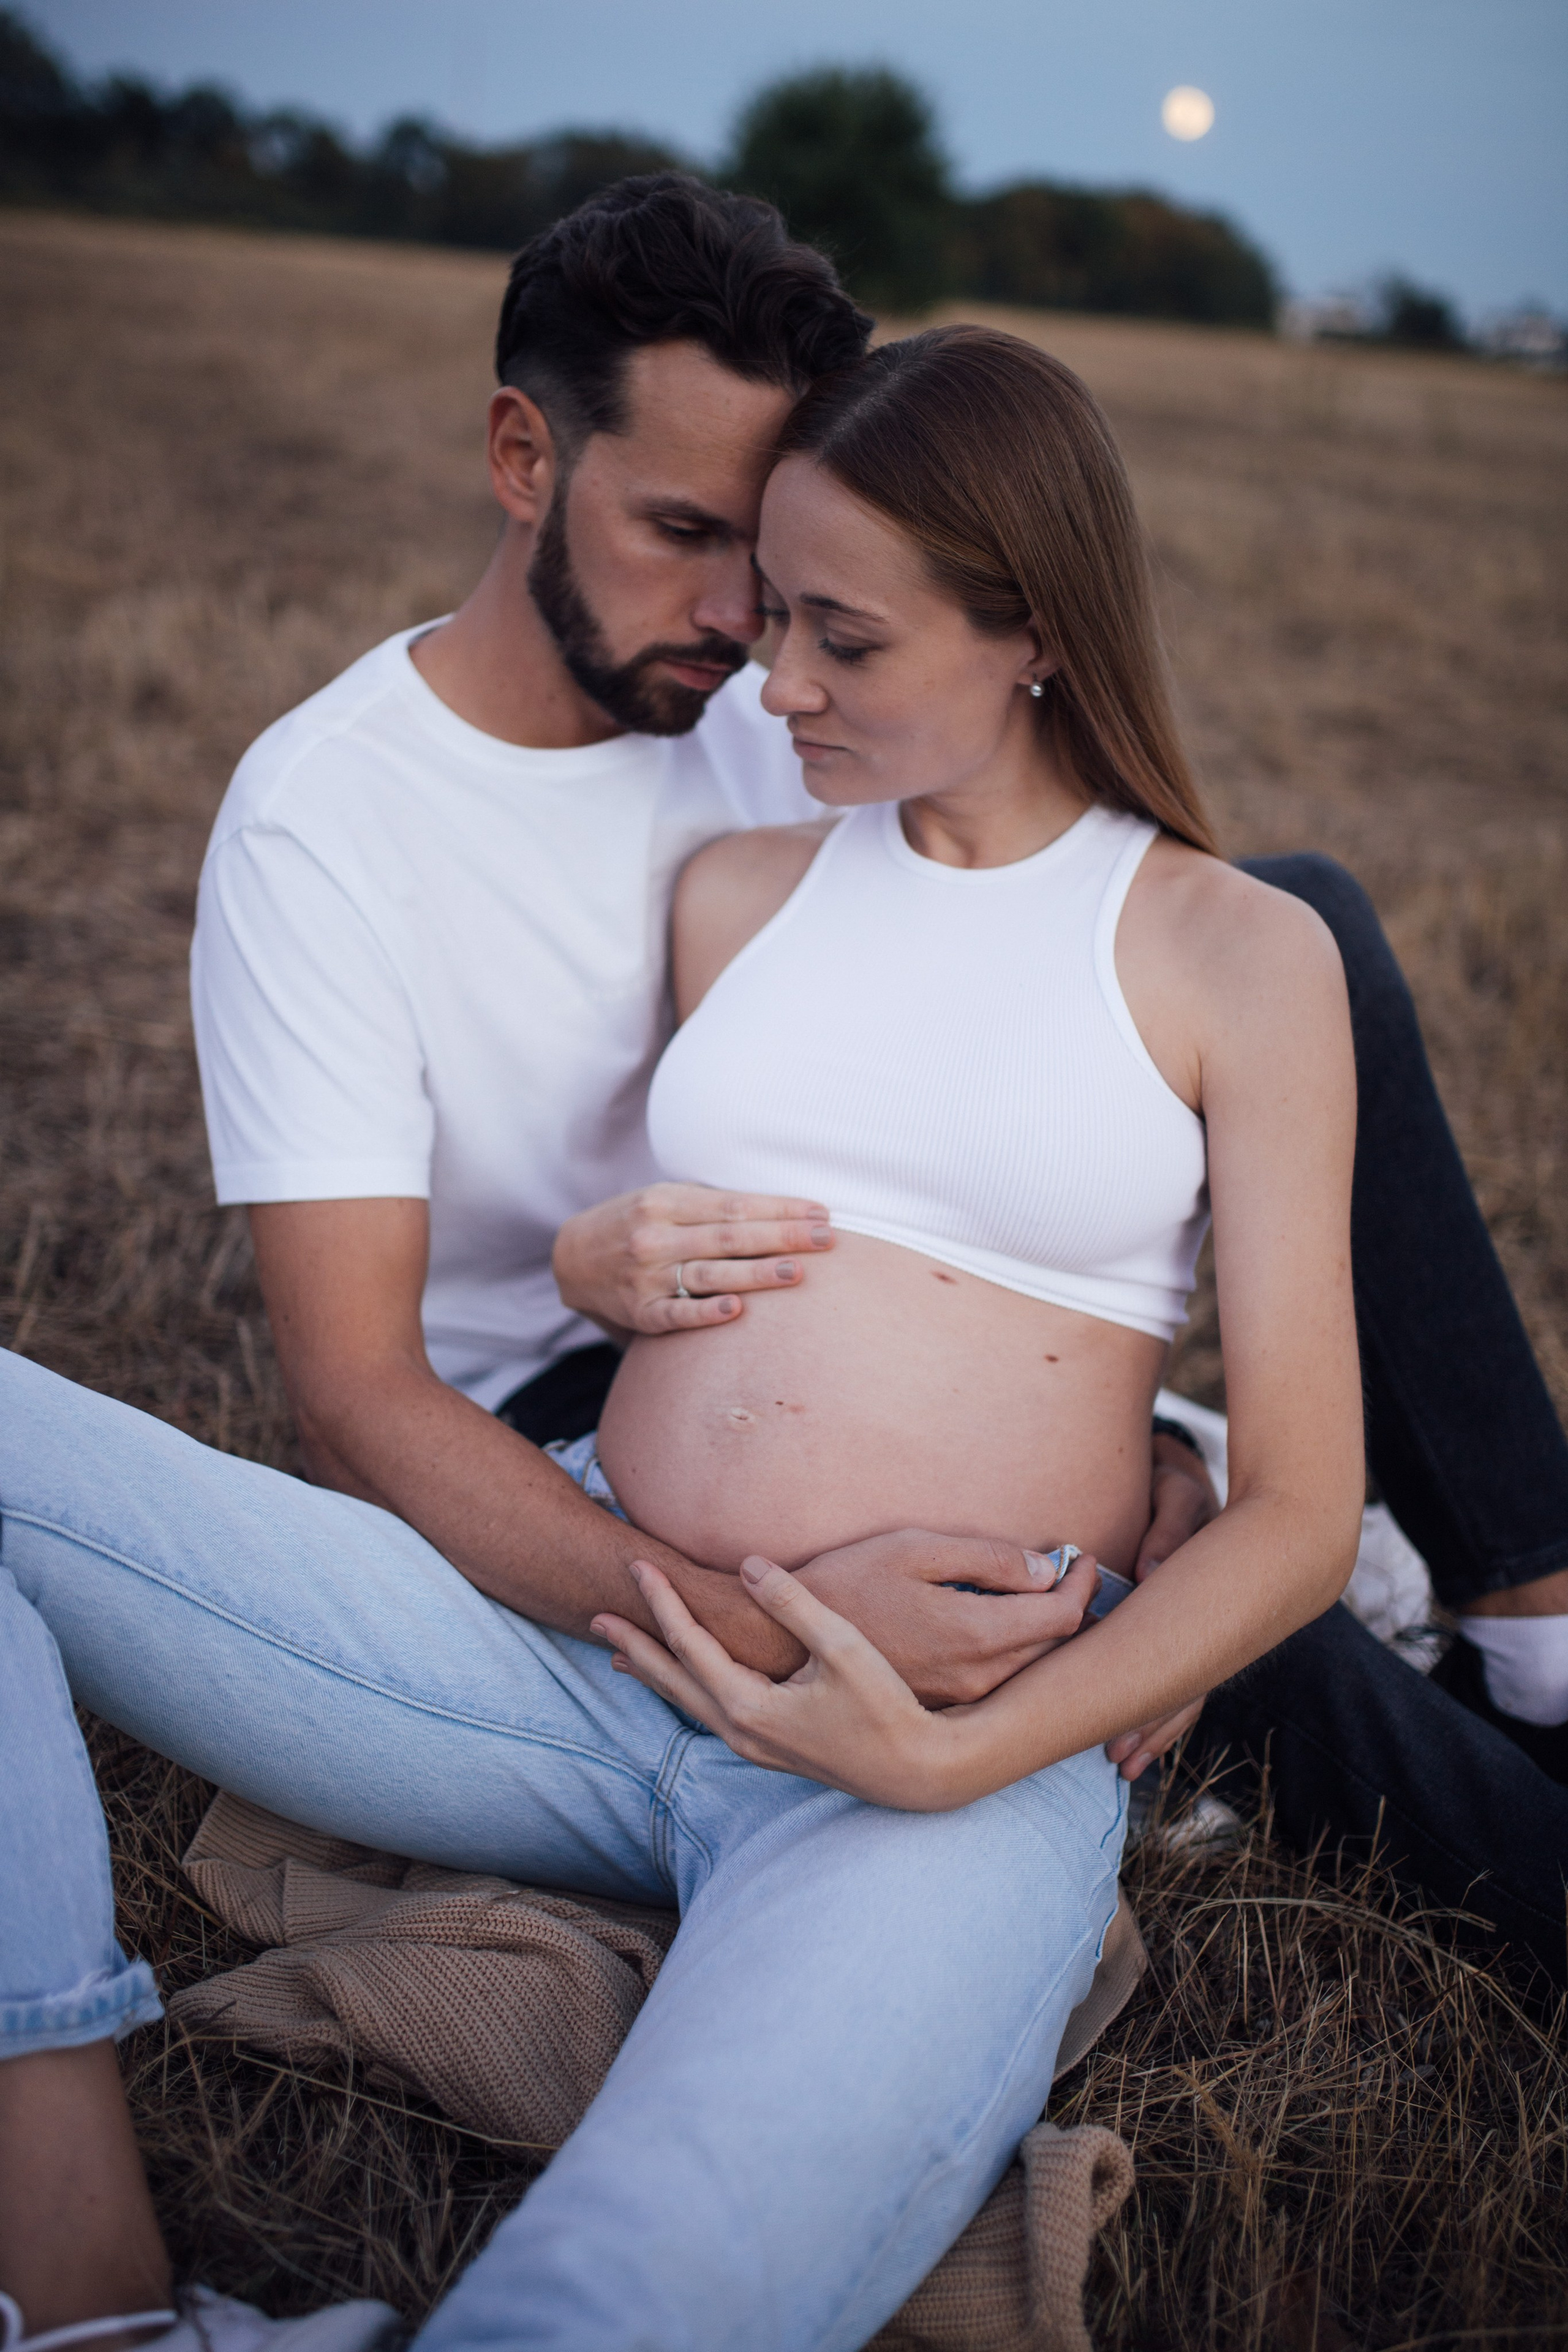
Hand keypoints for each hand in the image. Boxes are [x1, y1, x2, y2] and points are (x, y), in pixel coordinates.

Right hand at [552, 1183, 833, 1335]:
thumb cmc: (636, 1224)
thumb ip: (713, 1205)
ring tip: (797, 1272)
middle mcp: (656, 1235)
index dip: (780, 1208)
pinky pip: (677, 1313)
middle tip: (827, 1240)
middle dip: (783, 1237)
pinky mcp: (640, 1311)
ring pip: (711, 1273)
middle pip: (730, 1237)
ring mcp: (646, 1275)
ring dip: (757, 1274)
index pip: (735, 1205)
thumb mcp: (665, 1200)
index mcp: (667, 1201)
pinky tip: (736, 1311)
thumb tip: (782, 1211)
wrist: (572, 1258)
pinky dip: (706, 1312)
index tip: (821, 1214)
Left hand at [593, 1557, 965, 1809]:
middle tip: (598, 1616)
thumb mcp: (841, 1646)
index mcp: (749, 1706)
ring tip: (623, 1654)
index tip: (638, 1565)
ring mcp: (753, 1745)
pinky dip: (686, 1690)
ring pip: (688, 1701)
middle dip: (636, 1645)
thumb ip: (791, 1604)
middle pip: (672, 1680)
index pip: (689, 1644)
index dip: (663, 1602)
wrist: (915, 1771)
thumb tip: (746, 1564)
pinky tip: (686, 1683)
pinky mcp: (770, 1748)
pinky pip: (709, 1712)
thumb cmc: (886, 1706)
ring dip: (656, 1672)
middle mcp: (741, 1731)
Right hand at [797, 1529, 1096, 1706]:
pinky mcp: (944, 1704)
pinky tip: (1008, 1628)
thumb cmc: (850, 1582)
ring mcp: (961, 1696)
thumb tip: (1043, 1569)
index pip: (1061, 1615)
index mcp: (976, 1632)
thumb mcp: (915, 1548)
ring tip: (1045, 1597)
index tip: (1080, 1557)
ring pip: (1030, 1669)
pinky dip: (1019, 1654)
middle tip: (1072, 1573)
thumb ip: (987, 1558)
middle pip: (1055, 1647)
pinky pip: (1001, 1682)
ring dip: (1048, 1634)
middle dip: (1073, 1607)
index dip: (1082, 1583)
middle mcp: (977, 1675)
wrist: (790, 1641)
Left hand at [1104, 1433, 1218, 1778]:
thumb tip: (1149, 1570)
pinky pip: (1182, 1676)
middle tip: (1118, 1760)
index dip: (1153, 1700)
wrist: (1188, 1481)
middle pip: (1180, 1685)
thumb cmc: (1172, 1488)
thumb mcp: (1176, 1493)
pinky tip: (1143, 1742)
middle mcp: (1205, 1620)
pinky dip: (1163, 1708)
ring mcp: (1202, 1628)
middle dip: (1149, 1724)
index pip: (1180, 1657)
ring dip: (1155, 1725)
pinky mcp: (1193, 1628)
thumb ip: (1168, 1526)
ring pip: (1181, 1688)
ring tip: (1125, 1764)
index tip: (1121, 1731)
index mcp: (1201, 1594)